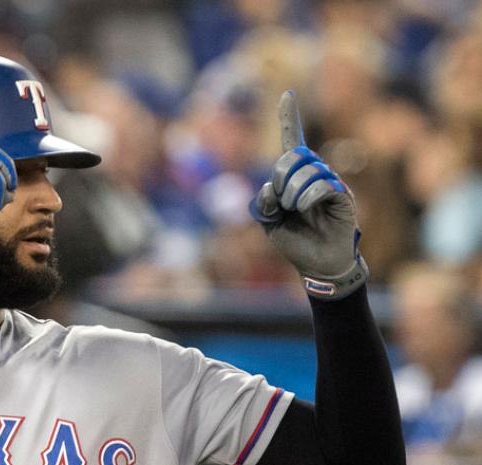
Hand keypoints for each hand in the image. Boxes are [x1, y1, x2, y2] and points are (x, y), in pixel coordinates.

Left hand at [249, 90, 367, 299]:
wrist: (318, 265)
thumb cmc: (295, 241)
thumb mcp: (270, 222)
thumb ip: (264, 202)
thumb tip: (270, 186)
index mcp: (294, 177)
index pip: (292, 141)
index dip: (289, 118)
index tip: (287, 94)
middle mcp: (314, 174)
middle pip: (292, 156)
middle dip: (280, 179)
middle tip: (283, 202)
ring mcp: (330, 182)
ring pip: (306, 171)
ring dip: (293, 193)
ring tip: (296, 210)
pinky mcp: (343, 195)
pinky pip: (322, 185)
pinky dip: (308, 199)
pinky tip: (308, 210)